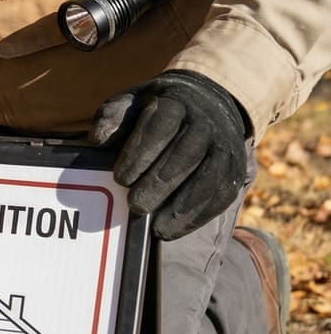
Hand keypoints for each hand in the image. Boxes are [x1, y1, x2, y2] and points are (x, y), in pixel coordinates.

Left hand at [88, 70, 252, 239]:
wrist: (207, 102)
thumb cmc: (156, 109)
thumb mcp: (132, 102)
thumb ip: (113, 116)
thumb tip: (98, 140)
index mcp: (176, 103)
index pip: (161, 126)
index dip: (141, 153)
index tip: (120, 179)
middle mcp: (205, 123)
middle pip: (187, 154)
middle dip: (160, 183)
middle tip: (135, 206)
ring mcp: (225, 145)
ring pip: (211, 177)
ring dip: (185, 206)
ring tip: (157, 228)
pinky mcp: (235, 168)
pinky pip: (223, 194)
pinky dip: (200, 216)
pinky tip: (175, 231)